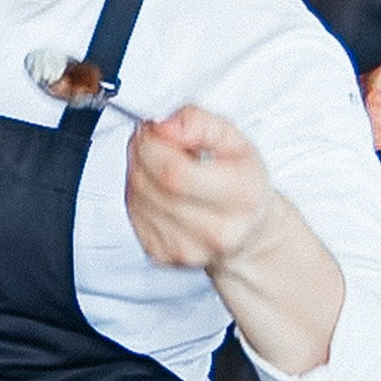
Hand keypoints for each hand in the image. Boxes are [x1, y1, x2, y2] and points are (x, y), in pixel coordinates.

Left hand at [124, 104, 278, 275]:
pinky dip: (137, 195)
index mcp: (241, 196)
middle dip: (142, 154)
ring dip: (137, 172)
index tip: (155, 129)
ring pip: (137, 198)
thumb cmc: (241, 182)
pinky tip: (157, 189)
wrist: (248, 230)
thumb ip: (200, 123)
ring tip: (159, 164)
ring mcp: (189, 249)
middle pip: (151, 185)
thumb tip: (165, 126)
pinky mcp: (165, 257)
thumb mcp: (234, 139)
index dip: (154, 145)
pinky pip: (133, 216)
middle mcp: (217, 231)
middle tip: (153, 141)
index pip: (175, 172)